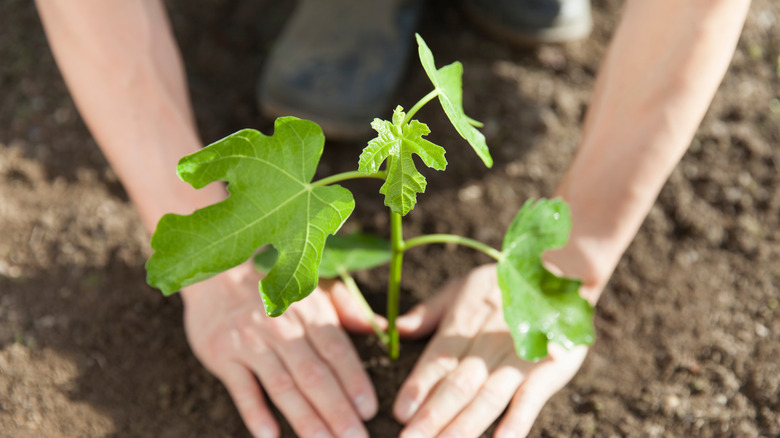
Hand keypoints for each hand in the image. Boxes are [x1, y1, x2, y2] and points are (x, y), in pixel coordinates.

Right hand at [181, 262, 377, 437]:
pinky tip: (270, 435)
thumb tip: (385, 328)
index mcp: (309, 312)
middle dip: (337, 410)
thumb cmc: (274, 286)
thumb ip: (348, 310)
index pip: (336, 351)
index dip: (354, 381)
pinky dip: (255, 412)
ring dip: (304, 418)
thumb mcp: (314, 288)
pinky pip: (241, 388)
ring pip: (282, 385)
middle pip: (313, 374)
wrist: (217, 273)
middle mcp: (281, 328)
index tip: (370, 410)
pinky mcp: (223, 354)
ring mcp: (251, 341)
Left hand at [393, 264, 589, 437]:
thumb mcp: (462, 287)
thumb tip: (395, 329)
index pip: (437, 360)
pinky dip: (517, 421)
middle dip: (433, 416)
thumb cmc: (503, 284)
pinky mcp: (548, 369)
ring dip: (464, 426)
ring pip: (487, 397)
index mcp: (463, 324)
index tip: (399, 411)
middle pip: (458, 385)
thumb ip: (429, 312)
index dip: (419, 386)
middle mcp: (487, 345)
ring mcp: (518, 359)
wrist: (562, 272)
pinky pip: (531, 399)